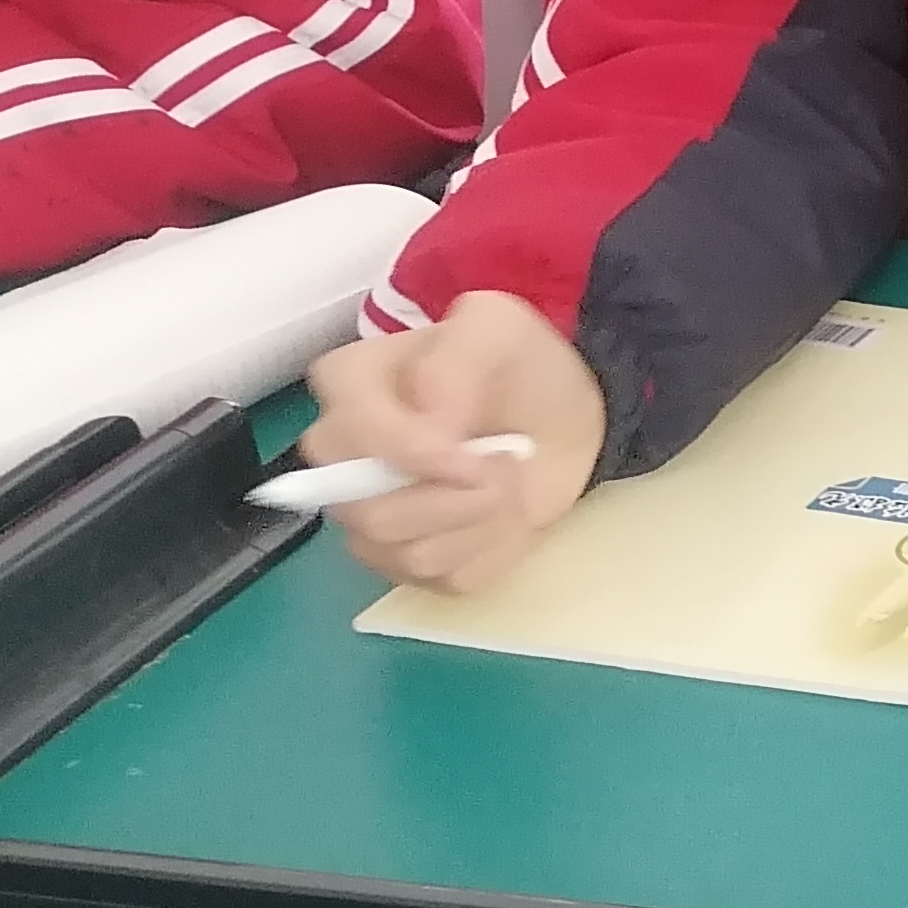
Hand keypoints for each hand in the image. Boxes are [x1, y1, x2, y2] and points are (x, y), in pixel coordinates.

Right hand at [296, 288, 607, 590]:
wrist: (563, 414)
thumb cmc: (518, 364)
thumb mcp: (493, 327)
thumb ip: (452, 363)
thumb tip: (428, 424)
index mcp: (349, 388)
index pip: (347, 437)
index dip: (411, 456)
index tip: (471, 454)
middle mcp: (343, 460)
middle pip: (368, 514)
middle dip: (455, 499)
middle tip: (504, 464)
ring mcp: (373, 517)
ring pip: (409, 555)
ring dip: (483, 524)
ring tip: (509, 482)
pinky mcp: (414, 560)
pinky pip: (446, 580)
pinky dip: (495, 551)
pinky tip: (508, 516)